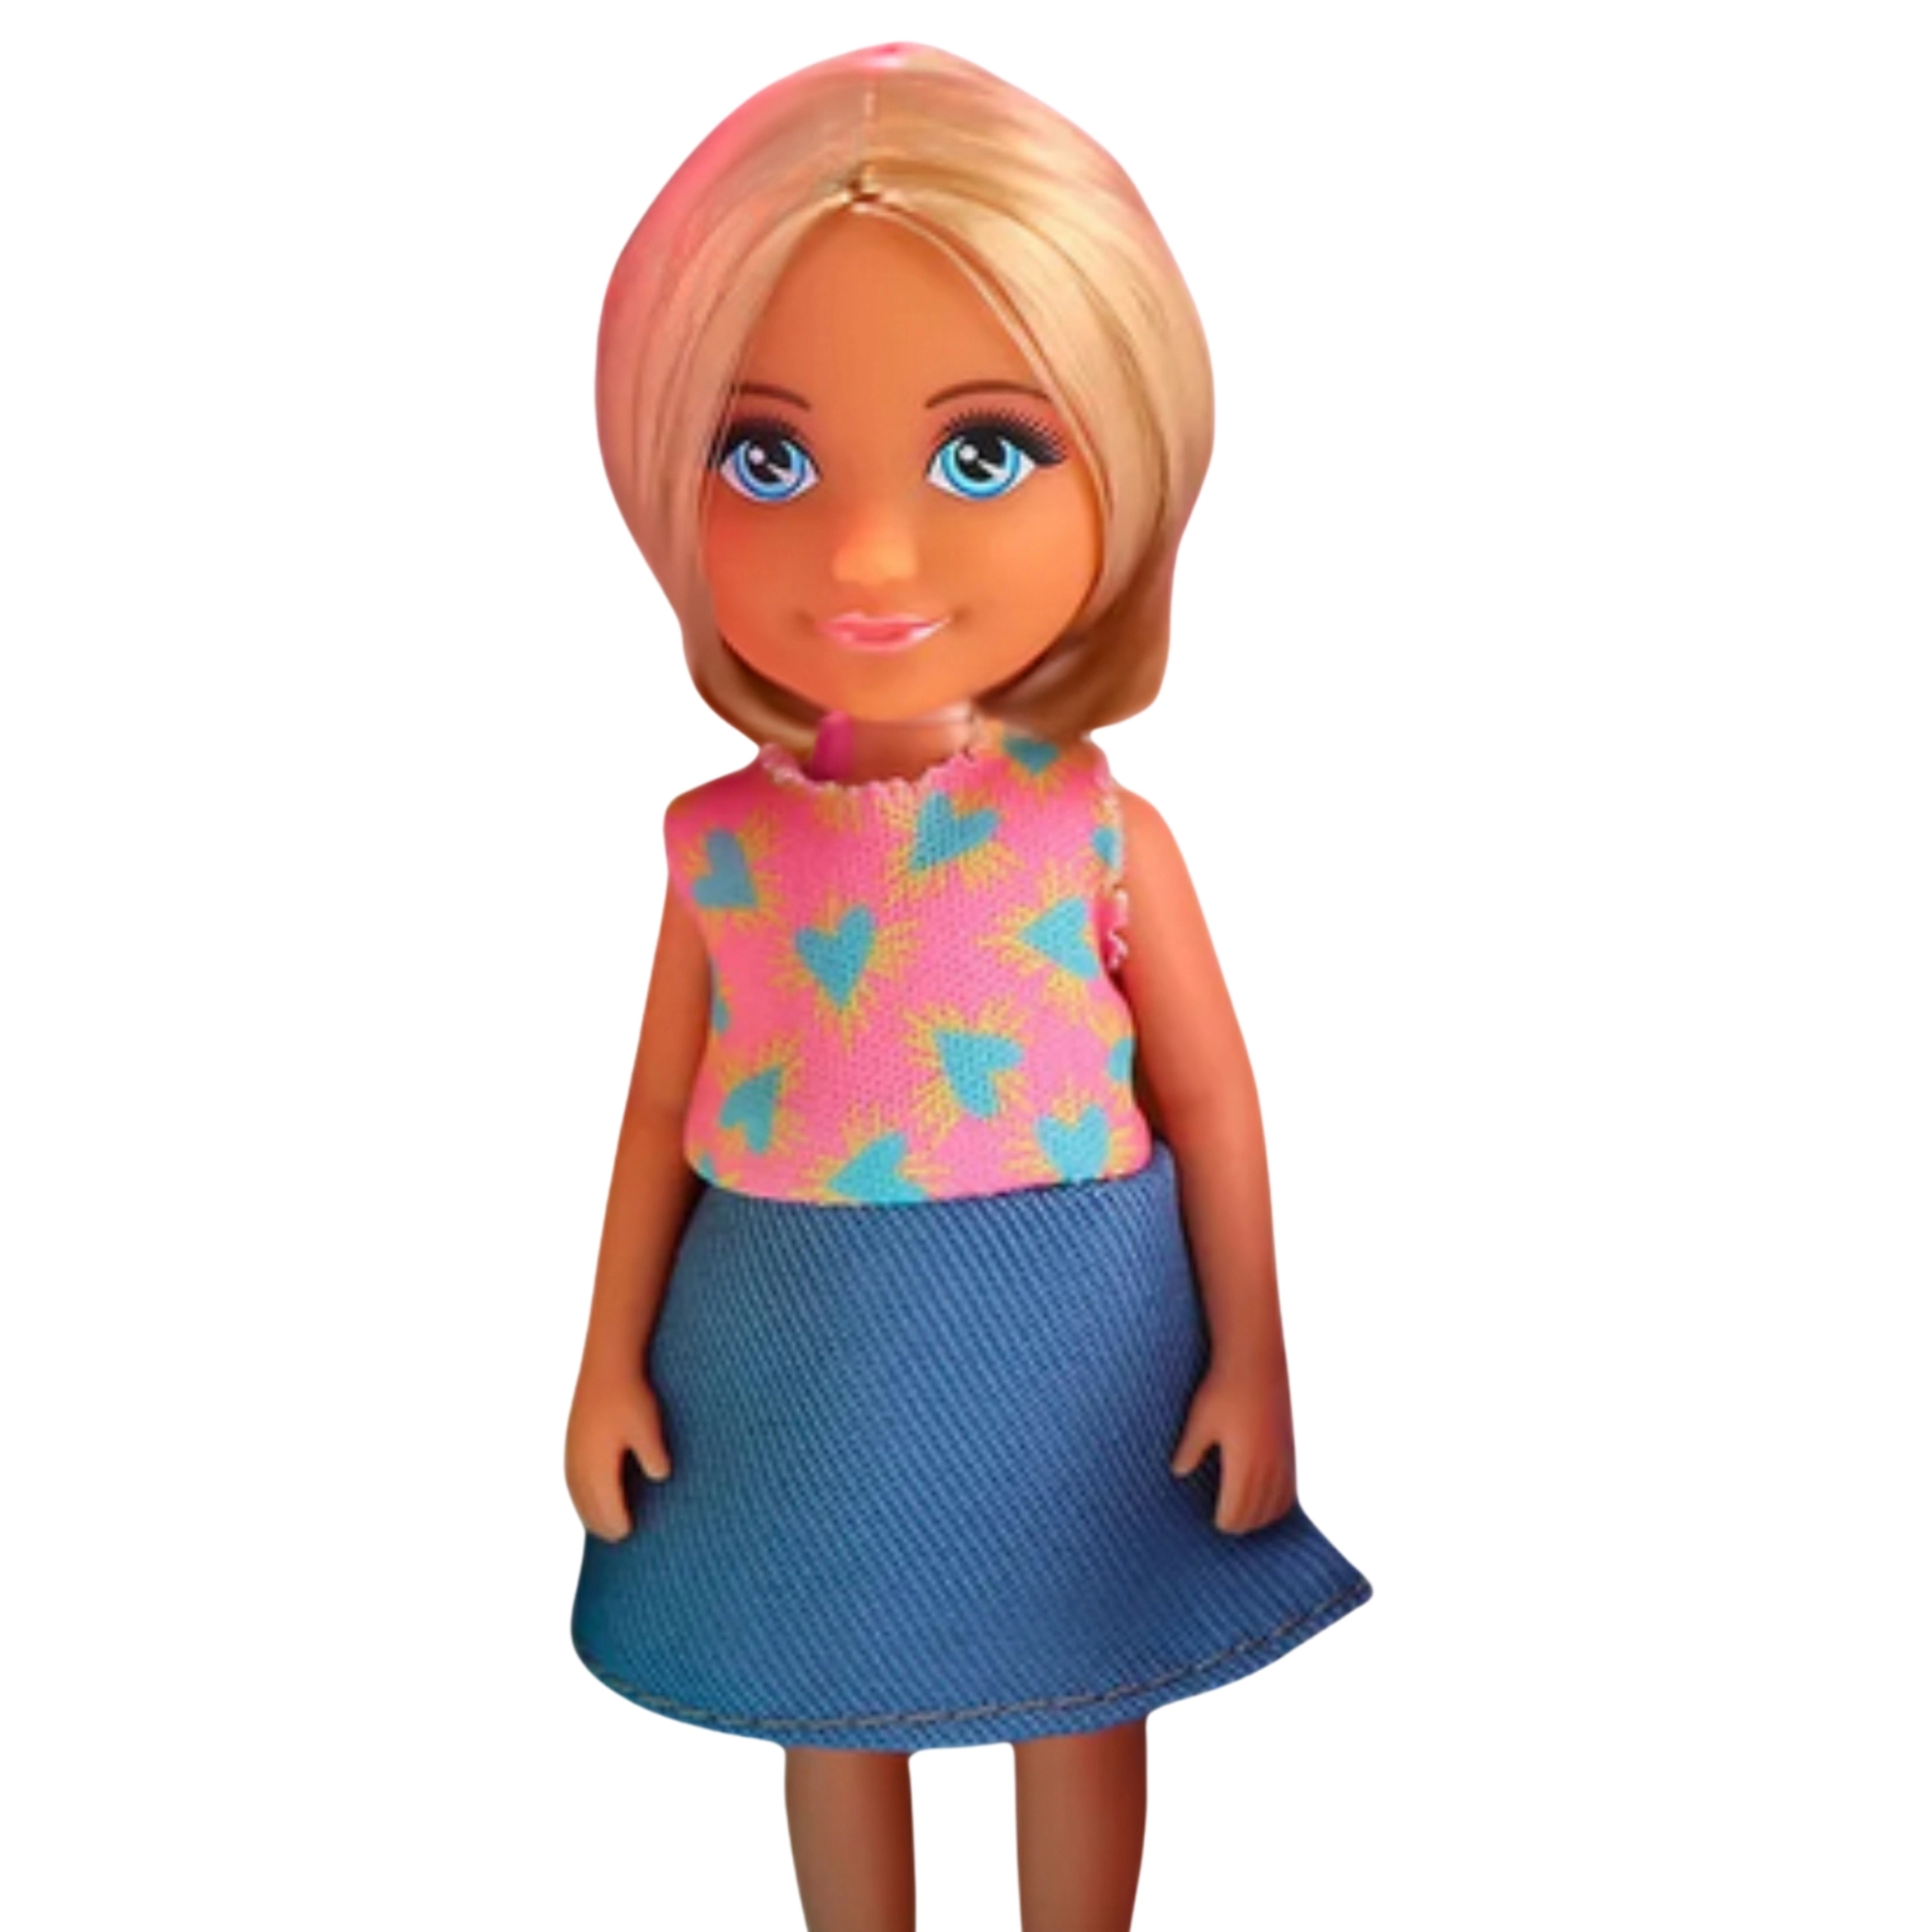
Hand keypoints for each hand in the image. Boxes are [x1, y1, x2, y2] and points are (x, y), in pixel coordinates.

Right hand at [565, 1367, 671, 1541]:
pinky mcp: (572, 1442)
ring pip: (578, 1495)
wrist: (606, 1365)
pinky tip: (590, 1495)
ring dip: (590, 1512)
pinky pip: (573, 1480)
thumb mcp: (647, 1426)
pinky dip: (581, 1496)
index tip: (630, 1535)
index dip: (617, 1523)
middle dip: (603, 1524)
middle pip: (588, 1506)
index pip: (606, 1507)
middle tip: (620, 1538)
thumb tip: (661, 1477)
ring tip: (603, 1527)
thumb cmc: (630, 1396)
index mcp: (597, 1465)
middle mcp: (579, 1464)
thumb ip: (653, 1454)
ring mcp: (572, 1453)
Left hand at [1170, 1361, 1297, 1534]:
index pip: (1236, 1510)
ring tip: (1246, 1519)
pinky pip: (1290, 1489)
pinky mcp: (1289, 1448)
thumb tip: (1178, 1472)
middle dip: (1242, 1524)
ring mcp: (1282, 1458)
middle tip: (1226, 1526)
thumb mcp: (1199, 1420)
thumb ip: (1190, 1449)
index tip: (1214, 1524)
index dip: (1225, 1522)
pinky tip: (1270, 1502)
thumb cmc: (1223, 1389)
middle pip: (1257, 1513)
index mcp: (1243, 1464)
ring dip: (1262, 1517)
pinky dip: (1280, 1503)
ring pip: (1276, 1504)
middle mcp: (1267, 1466)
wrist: (1256, 1362)